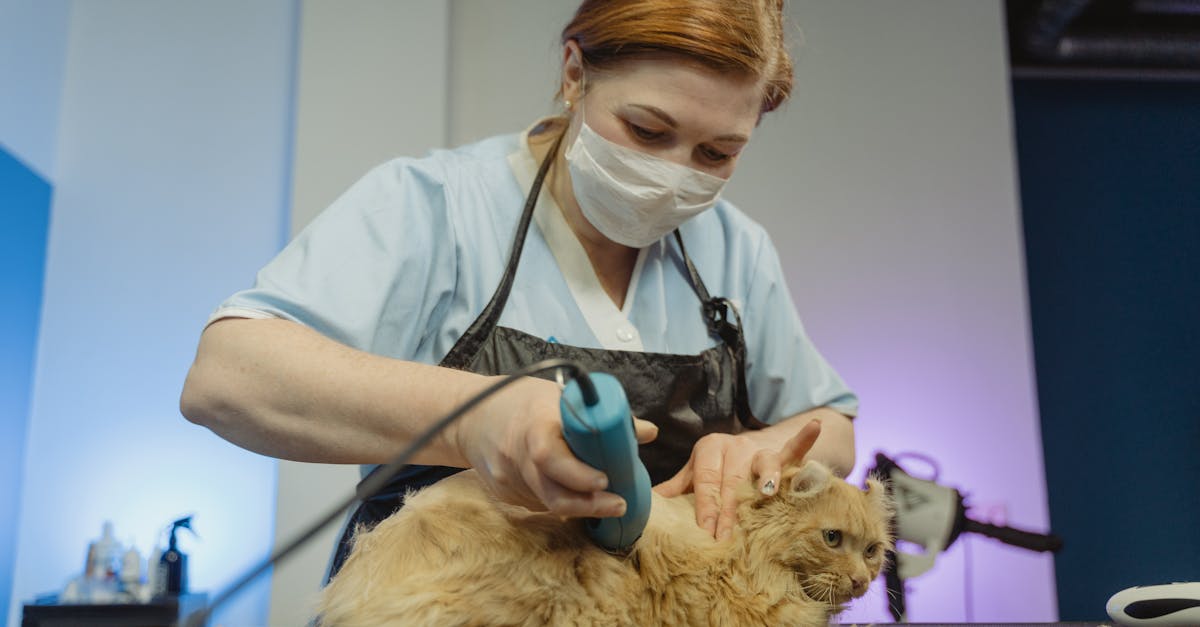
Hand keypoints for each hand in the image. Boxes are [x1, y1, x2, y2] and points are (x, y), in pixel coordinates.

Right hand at [453, 375, 658, 517]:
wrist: (470, 417)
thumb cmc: (521, 401)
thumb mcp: (557, 396)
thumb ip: (600, 416)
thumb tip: (647, 432)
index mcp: (530, 425)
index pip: (549, 456)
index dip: (578, 473)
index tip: (605, 479)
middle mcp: (515, 456)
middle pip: (551, 491)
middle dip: (588, 503)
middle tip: (619, 504)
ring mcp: (507, 479)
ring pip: (547, 502)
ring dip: (578, 505)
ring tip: (606, 503)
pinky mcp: (504, 494)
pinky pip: (537, 503)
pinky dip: (559, 501)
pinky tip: (576, 497)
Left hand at [655, 419, 820, 539]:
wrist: (750, 447)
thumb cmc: (719, 469)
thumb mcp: (697, 475)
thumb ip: (677, 490)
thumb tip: (643, 504)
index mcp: (708, 450)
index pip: (705, 481)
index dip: (705, 506)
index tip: (705, 531)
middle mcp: (733, 446)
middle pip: (732, 481)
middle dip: (729, 510)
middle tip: (727, 536)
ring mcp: (758, 449)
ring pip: (761, 464)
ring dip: (763, 480)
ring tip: (765, 493)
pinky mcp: (781, 453)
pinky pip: (794, 448)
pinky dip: (803, 439)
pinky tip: (813, 428)